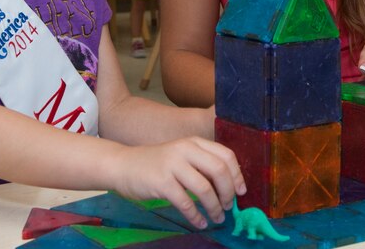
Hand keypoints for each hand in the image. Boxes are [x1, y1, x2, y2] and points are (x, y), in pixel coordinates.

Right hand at [110, 137, 245, 229]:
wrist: (124, 165)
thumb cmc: (157, 164)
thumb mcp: (181, 156)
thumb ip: (202, 164)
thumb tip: (229, 187)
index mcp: (194, 142)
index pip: (226, 155)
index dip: (237, 175)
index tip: (241, 192)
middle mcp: (185, 149)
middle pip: (219, 170)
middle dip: (228, 192)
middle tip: (229, 206)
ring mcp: (172, 164)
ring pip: (204, 188)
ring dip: (215, 207)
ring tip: (217, 217)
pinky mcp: (161, 182)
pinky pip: (186, 202)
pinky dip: (196, 216)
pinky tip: (199, 223)